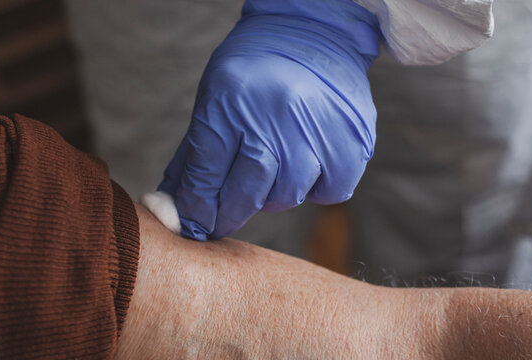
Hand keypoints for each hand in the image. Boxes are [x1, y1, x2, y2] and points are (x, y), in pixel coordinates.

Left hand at [158, 0, 380, 239]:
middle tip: (220, 220)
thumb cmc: (257, 67)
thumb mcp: (215, 96)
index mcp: (231, 100)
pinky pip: (330, 190)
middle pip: (246, 192)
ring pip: (287, 195)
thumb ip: (197, 153)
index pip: (206, 173)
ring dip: (272, 197)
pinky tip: (307, 168)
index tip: (195, 224)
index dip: (196, 207)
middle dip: (228, 214)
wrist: (316, 31)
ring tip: (268, 177)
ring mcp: (317, 127)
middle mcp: (276, 114)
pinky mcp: (352, 138)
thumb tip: (179, 207)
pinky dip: (316, 189)